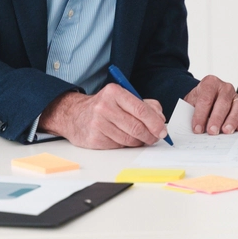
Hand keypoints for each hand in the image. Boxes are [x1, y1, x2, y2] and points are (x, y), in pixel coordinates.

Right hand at [38, 84, 168, 148]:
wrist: (74, 115)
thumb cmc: (103, 107)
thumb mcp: (122, 98)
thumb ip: (144, 105)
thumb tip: (160, 119)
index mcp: (114, 92)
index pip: (141, 109)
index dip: (155, 123)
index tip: (162, 131)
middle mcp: (104, 106)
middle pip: (137, 127)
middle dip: (150, 135)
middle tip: (155, 138)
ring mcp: (98, 123)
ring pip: (129, 139)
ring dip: (139, 142)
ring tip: (139, 138)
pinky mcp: (94, 139)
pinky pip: (119, 146)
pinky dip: (125, 145)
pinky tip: (123, 139)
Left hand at [183, 75, 237, 134]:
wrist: (205, 99)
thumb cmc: (198, 101)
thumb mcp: (190, 103)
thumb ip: (191, 112)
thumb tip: (194, 128)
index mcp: (210, 82)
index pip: (205, 98)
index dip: (200, 115)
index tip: (197, 128)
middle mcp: (225, 88)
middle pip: (223, 102)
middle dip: (217, 118)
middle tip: (212, 131)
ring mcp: (237, 97)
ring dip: (232, 120)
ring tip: (226, 131)